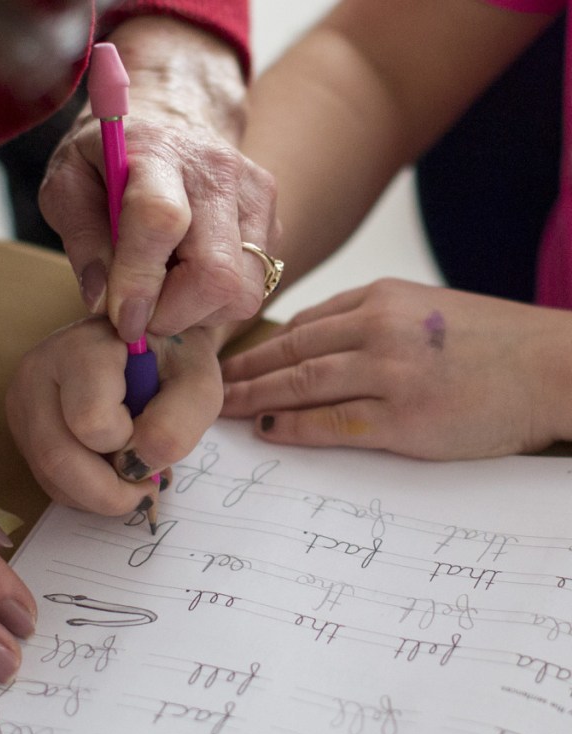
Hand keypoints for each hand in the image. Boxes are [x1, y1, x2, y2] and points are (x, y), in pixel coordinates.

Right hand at [6, 316, 223, 512]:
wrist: (150, 342)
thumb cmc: (173, 359)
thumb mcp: (197, 380)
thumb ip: (178, 422)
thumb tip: (136, 467)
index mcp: (79, 347)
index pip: (91, 420)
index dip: (130, 443)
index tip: (155, 426)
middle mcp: (37, 371)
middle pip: (57, 458)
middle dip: (109, 491)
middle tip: (148, 487)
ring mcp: (23, 402)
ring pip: (49, 477)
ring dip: (99, 495)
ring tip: (133, 473)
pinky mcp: (23, 429)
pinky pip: (47, 481)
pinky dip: (85, 492)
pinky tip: (110, 468)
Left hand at [39, 16, 278, 342]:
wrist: (170, 116)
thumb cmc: (109, 157)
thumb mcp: (67, 182)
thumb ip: (80, 237)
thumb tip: (101, 298)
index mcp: (158, 152)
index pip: (160, 221)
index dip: (140, 281)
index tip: (121, 320)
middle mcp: (218, 171)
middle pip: (215, 273)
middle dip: (172, 315)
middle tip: (139, 313)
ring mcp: (254, 197)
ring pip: (241, 292)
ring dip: (196, 314)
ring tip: (163, 291)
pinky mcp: (272, 222)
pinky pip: (253, 288)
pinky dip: (215, 304)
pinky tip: (186, 278)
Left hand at [221, 279, 571, 458]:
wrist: (556, 367)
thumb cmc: (492, 341)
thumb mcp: (425, 306)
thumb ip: (368, 316)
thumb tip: (307, 341)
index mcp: (381, 298)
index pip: (301, 323)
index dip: (257, 344)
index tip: (226, 359)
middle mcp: (378, 329)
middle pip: (287, 351)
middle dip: (240, 370)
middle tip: (203, 385)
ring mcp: (389, 374)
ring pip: (298, 385)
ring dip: (251, 397)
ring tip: (220, 409)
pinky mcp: (404, 419)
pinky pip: (330, 423)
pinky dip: (291, 427)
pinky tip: (265, 430)